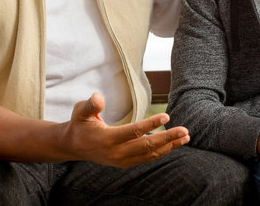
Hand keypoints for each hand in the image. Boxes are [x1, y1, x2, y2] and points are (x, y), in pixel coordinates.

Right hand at [63, 92, 189, 167]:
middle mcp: (116, 153)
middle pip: (146, 146)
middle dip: (168, 139)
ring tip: (186, 137)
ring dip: (170, 146)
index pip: (133, 132)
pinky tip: (174, 143)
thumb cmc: (79, 124)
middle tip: (185, 130)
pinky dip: (162, 151)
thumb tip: (99, 97)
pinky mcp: (126, 162)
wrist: (74, 146)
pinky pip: (147, 157)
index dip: (150, 125)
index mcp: (107, 139)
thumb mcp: (80, 112)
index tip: (166, 117)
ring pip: (150, 154)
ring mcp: (122, 160)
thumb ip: (90, 105)